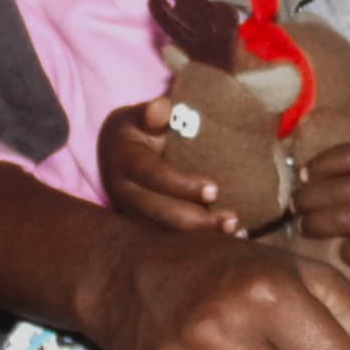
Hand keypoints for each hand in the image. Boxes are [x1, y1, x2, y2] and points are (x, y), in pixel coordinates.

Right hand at [99, 97, 239, 233]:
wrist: (115, 149)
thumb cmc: (137, 128)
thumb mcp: (139, 115)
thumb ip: (152, 112)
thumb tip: (161, 107)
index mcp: (124, 160)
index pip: (154, 175)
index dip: (183, 185)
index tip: (215, 189)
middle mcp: (123, 191)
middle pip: (160, 212)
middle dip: (196, 219)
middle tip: (232, 219)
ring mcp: (130, 212)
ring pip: (164, 231)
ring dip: (199, 235)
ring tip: (234, 229)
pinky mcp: (141, 226)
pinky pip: (168, 239)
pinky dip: (195, 242)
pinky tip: (225, 240)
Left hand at [294, 90, 349, 271]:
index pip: (348, 155)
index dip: (321, 164)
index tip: (307, 174)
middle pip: (336, 190)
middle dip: (308, 199)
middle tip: (296, 204)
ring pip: (341, 222)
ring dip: (316, 225)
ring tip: (305, 225)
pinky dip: (347, 251)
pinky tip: (345, 247)